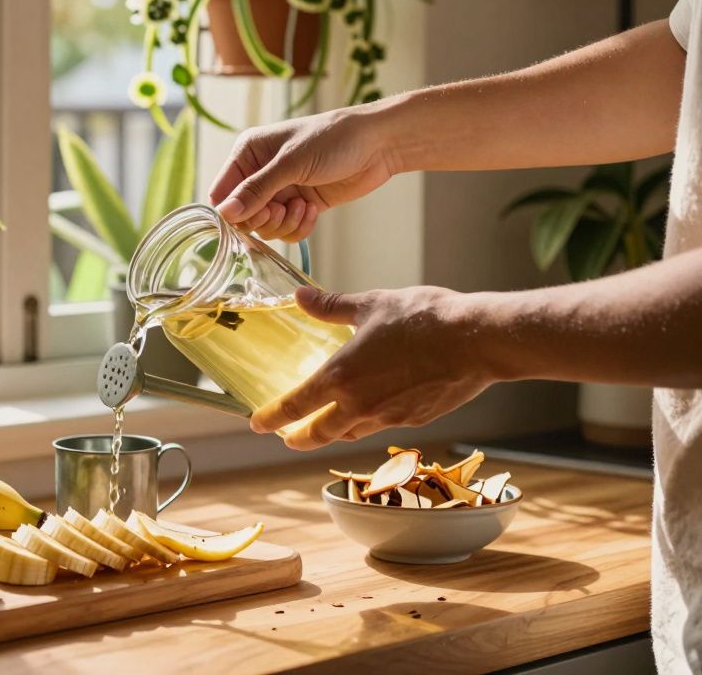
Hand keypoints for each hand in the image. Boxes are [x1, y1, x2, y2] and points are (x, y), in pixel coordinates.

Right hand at [208, 107, 398, 241]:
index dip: (233, 211)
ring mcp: (281, 190)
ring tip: (303, 206)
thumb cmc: (333, 140)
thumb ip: (256, 190)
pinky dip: (298, 226)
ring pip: (265, 226)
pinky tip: (313, 209)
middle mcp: (260, 173)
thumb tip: (225, 213)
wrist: (378, 144)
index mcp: (249, 153)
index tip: (255, 214)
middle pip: (242, 215)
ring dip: (283, 223)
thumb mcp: (290, 163)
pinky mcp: (300, 205)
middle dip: (263, 218)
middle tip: (282, 209)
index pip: (222, 192)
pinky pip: (287, 230)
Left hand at [251, 285, 495, 449]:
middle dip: (298, 438)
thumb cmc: (424, 318)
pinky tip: (372, 409)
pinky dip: (368, 422)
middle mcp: (359, 404)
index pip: (295, 405)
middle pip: (319, 434)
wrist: (477, 341)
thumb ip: (332, 306)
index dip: (272, 417)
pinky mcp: (414, 420)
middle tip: (287, 437)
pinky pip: (381, 426)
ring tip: (326, 424)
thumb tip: (301, 296)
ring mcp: (388, 417)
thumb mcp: (372, 304)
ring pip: (351, 432)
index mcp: (341, 377)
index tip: (257, 423)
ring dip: (334, 431)